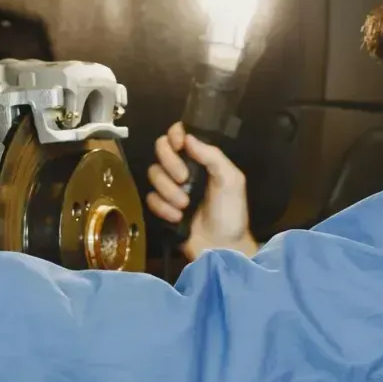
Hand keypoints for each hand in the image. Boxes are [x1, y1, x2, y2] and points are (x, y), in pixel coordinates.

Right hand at [146, 122, 258, 261]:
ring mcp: (171, 187)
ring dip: (168, 190)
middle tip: (184, 179)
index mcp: (202, 159)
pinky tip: (178, 217)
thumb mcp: (231, 180)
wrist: (222, 247)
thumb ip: (212, 156)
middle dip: (170, 163)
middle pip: (161, 149)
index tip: (179, 145)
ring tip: (185, 205)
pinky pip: (151, 198)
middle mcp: (184, 168)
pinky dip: (164, 208)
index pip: (180, 134)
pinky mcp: (162, 207)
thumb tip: (188, 138)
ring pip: (153, 174)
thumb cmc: (231, 212)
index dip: (174, 134)